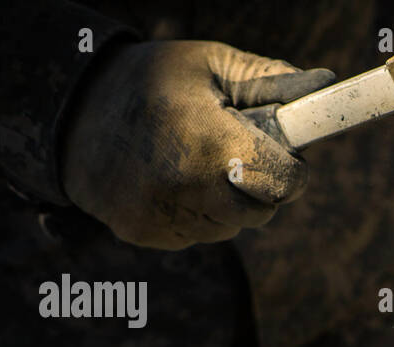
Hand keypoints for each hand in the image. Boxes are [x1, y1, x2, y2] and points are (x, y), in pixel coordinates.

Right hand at [62, 41, 334, 248]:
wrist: (70, 110)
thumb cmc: (152, 81)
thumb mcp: (210, 65)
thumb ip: (269, 82)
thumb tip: (323, 86)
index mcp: (208, 143)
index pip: (282, 181)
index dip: (292, 169)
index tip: (286, 155)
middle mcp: (186, 188)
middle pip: (261, 211)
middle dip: (260, 185)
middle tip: (236, 153)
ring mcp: (165, 217)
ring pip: (230, 226)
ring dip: (227, 200)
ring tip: (195, 160)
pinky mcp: (148, 234)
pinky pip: (198, 233)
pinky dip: (196, 212)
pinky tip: (170, 179)